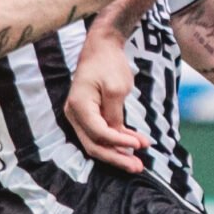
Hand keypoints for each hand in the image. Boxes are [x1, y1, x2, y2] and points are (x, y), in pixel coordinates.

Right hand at [65, 21, 148, 171]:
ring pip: (96, 143)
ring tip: (138, 162)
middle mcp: (73, 114)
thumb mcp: (117, 89)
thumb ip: (115, 115)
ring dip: (117, 153)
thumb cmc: (109, 64)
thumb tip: (117, 136)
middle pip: (94, 145)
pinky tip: (134, 145)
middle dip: (117, 158)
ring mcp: (78, 116)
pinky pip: (100, 134)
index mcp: (79, 106)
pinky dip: (116, 141)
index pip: (99, 133)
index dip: (119, 142)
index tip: (140, 145)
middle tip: (138, 167)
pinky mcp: (87, 115)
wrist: (102, 47)